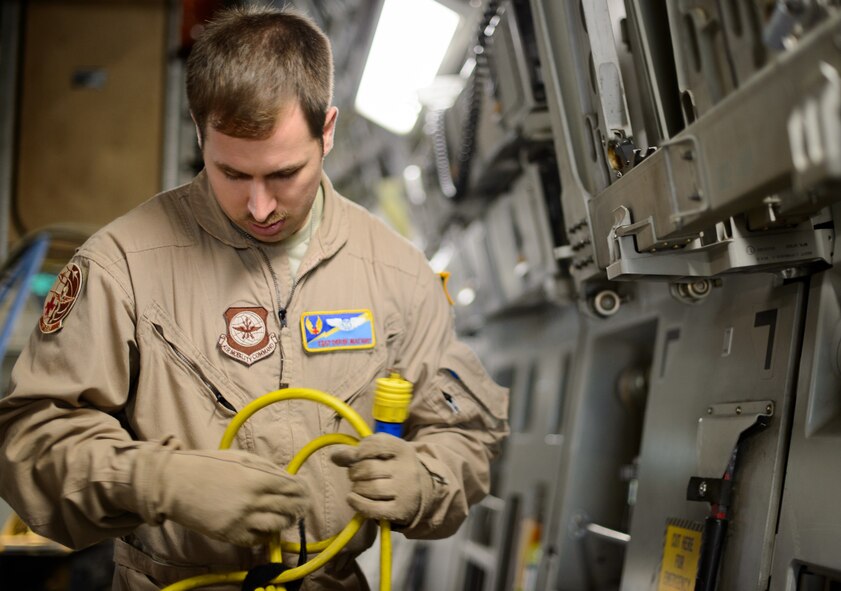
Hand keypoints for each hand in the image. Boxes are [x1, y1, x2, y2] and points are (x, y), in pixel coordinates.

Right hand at [134, 448, 309, 546]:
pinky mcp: (231, 535)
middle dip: (299, 506)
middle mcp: (252, 501)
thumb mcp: (241, 458)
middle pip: (289, 507)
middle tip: (302, 506)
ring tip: (287, 517)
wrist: (175, 484)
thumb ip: (266, 468)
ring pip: (277, 526)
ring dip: (286, 521)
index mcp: (257, 478)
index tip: (305, 491)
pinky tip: (267, 527)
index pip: (292, 487)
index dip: (302, 490)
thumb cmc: (208, 465)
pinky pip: (258, 539)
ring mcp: (242, 520)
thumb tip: (288, 478)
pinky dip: (266, 534)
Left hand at [331, 433, 426, 524]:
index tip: (358, 456)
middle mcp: (407, 469)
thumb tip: (334, 455)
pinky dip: (357, 503)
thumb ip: (356, 453)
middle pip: (369, 468)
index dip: (360, 450)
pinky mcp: (400, 510)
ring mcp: (405, 491)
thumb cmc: (392, 468)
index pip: (376, 444)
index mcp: (403, 449)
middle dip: (354, 472)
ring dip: (356, 488)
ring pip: (369, 488)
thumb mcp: (380, 455)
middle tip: (354, 474)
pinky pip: (371, 508)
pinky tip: (352, 498)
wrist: (417, 492)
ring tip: (358, 486)